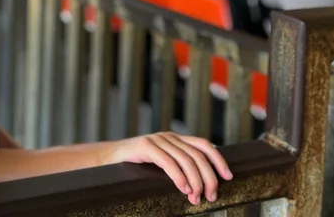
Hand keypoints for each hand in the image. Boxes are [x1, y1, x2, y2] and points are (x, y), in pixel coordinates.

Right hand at [104, 132, 231, 205]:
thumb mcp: (161, 165)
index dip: (218, 159)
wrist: (106, 160)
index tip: (228, 176)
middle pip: (197, 155)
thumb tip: (201, 184)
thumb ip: (178, 167)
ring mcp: (156, 140)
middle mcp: (168, 137)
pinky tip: (183, 188)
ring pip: (185, 159)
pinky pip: (168, 162)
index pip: (203, 144)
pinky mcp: (145, 146)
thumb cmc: (135, 166)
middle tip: (210, 195)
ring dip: (195, 181)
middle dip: (208, 177)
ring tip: (196, 197)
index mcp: (175, 139)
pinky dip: (179, 177)